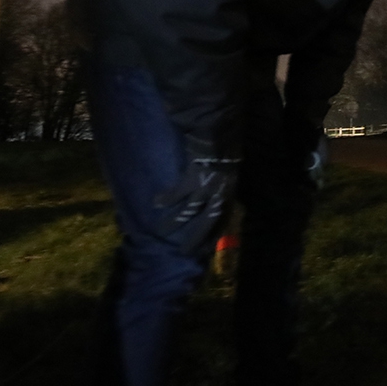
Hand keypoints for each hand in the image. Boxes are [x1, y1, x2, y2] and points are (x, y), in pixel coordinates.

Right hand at [153, 136, 239, 251]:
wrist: (220, 133)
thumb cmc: (227, 147)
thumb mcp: (231, 168)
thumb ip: (225, 181)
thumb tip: (219, 190)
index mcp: (230, 192)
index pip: (224, 219)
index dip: (215, 233)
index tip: (208, 247)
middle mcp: (219, 194)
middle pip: (207, 223)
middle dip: (196, 239)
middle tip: (184, 252)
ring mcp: (205, 188)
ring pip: (187, 212)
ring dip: (172, 223)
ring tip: (159, 232)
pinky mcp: (190, 180)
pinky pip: (176, 194)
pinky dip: (166, 198)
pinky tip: (155, 202)